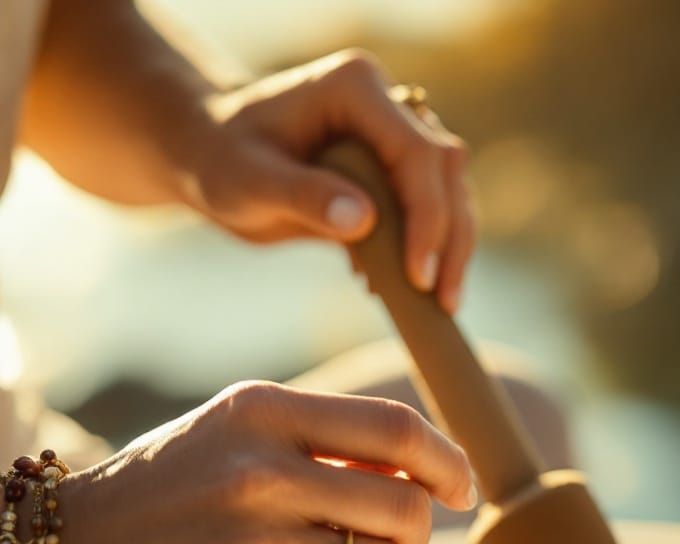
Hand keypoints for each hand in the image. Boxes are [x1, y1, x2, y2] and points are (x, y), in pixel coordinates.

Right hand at [50, 381, 475, 543]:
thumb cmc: (174, 484)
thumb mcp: (237, 430)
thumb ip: (325, 437)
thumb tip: (426, 468)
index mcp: (262, 411)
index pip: (395, 429)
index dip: (448, 460)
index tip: (462, 488)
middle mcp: (261, 474)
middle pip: (407, 507)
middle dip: (420, 530)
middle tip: (397, 537)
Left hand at [190, 50, 474, 313]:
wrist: (211, 158)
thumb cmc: (220, 160)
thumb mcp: (248, 180)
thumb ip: (303, 195)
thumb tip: (363, 221)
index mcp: (356, 90)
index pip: (416, 154)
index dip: (426, 216)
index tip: (418, 275)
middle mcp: (387, 107)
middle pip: (447, 173)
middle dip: (452, 239)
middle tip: (443, 300)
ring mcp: (394, 138)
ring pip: (451, 193)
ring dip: (452, 249)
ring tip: (439, 303)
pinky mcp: (393, 173)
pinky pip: (431, 211)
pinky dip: (427, 251)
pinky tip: (400, 288)